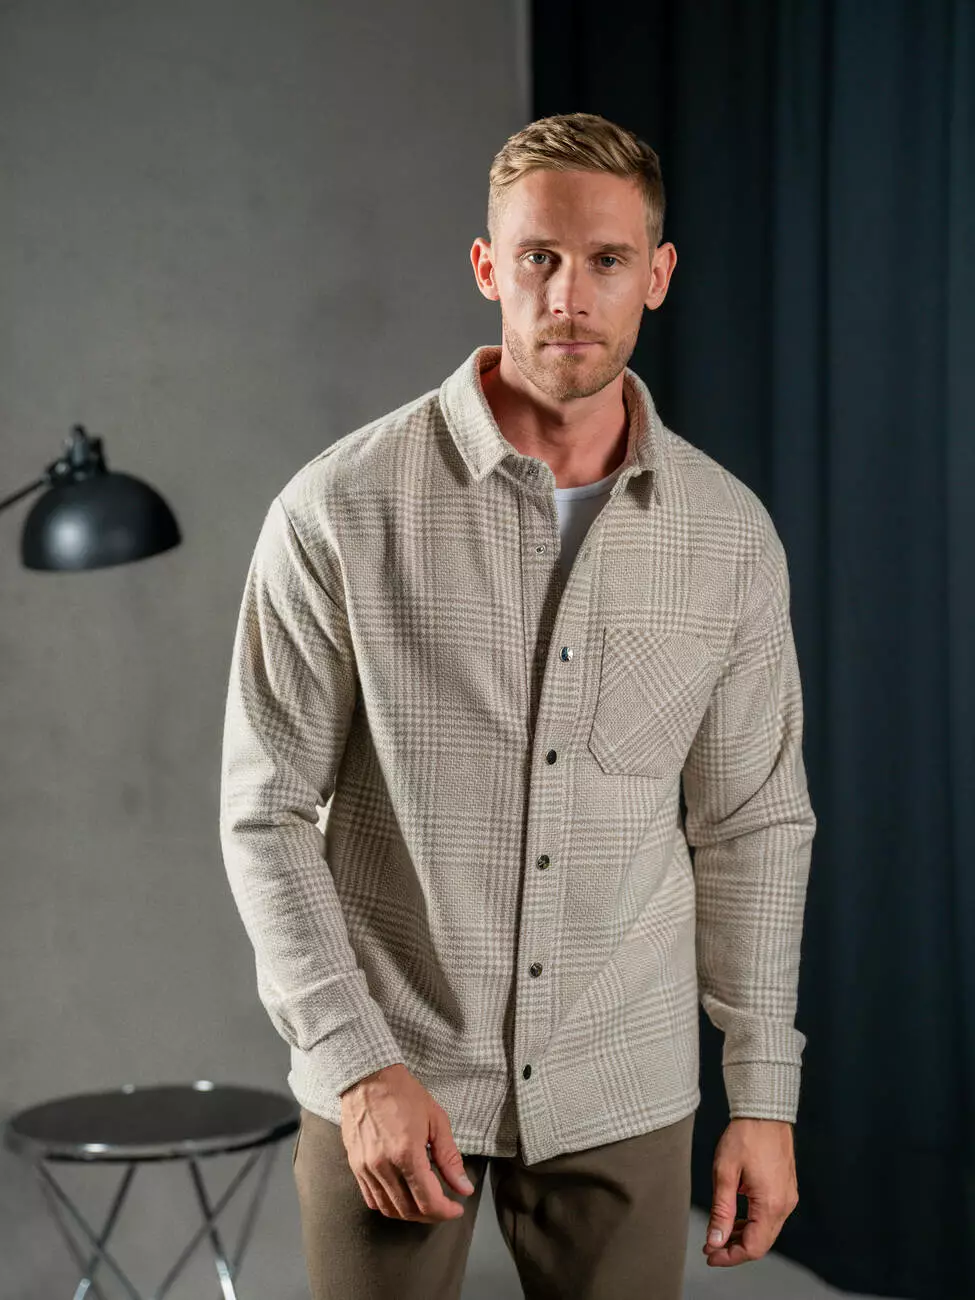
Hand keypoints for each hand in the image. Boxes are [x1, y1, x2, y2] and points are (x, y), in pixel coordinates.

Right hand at [339, 1063, 475, 1222]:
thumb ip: (450, 1157)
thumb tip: (464, 1187)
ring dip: (410, 1214)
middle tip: (444, 1206)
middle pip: (408, 1210)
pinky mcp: (355, 1166)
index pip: (428, 1201)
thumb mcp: (436, 1120)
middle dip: (431, 1214)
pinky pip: (371, 1199)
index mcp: (406, 1154)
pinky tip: (401, 1196)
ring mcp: (366, 1168)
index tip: (457, 1208)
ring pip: (389, 1209)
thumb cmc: (404, 1094)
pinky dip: (389, 1205)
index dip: (446, 1211)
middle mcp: (383, 1166)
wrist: (368, 1077)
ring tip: (425, 1204)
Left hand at [702, 1118, 798, 1266]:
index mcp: (770, 1204)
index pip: (753, 1247)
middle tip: (710, 1248)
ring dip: (743, 1237)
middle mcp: (784, 1205)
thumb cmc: (744, 1136)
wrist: (764, 1111)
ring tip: (718, 1235)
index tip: (709, 1255)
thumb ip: (721, 1211)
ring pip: (766, 1232)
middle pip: (761, 1244)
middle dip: (734, 1250)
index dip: (730, 1257)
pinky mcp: (786, 1190)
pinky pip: (770, 1217)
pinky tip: (735, 1219)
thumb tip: (715, 1241)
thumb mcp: (725, 1173)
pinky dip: (753, 1223)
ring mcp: (788, 1198)